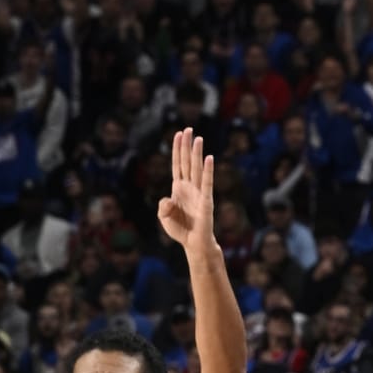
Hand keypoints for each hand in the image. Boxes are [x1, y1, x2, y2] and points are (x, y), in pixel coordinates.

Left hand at [158, 126, 216, 253]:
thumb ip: (163, 206)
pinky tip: (209, 158)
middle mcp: (189, 186)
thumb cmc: (180, 230)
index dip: (177, 150)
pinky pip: (207, 182)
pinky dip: (208, 170)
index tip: (178, 134)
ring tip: (198, 138)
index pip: (177, 164)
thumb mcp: (164, 217)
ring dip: (197, 152)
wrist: (193, 244)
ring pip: (196, 168)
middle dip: (187, 145)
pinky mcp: (206, 200)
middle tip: (189, 129)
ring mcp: (198, 192)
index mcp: (178, 188)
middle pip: (186, 161)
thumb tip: (167, 199)